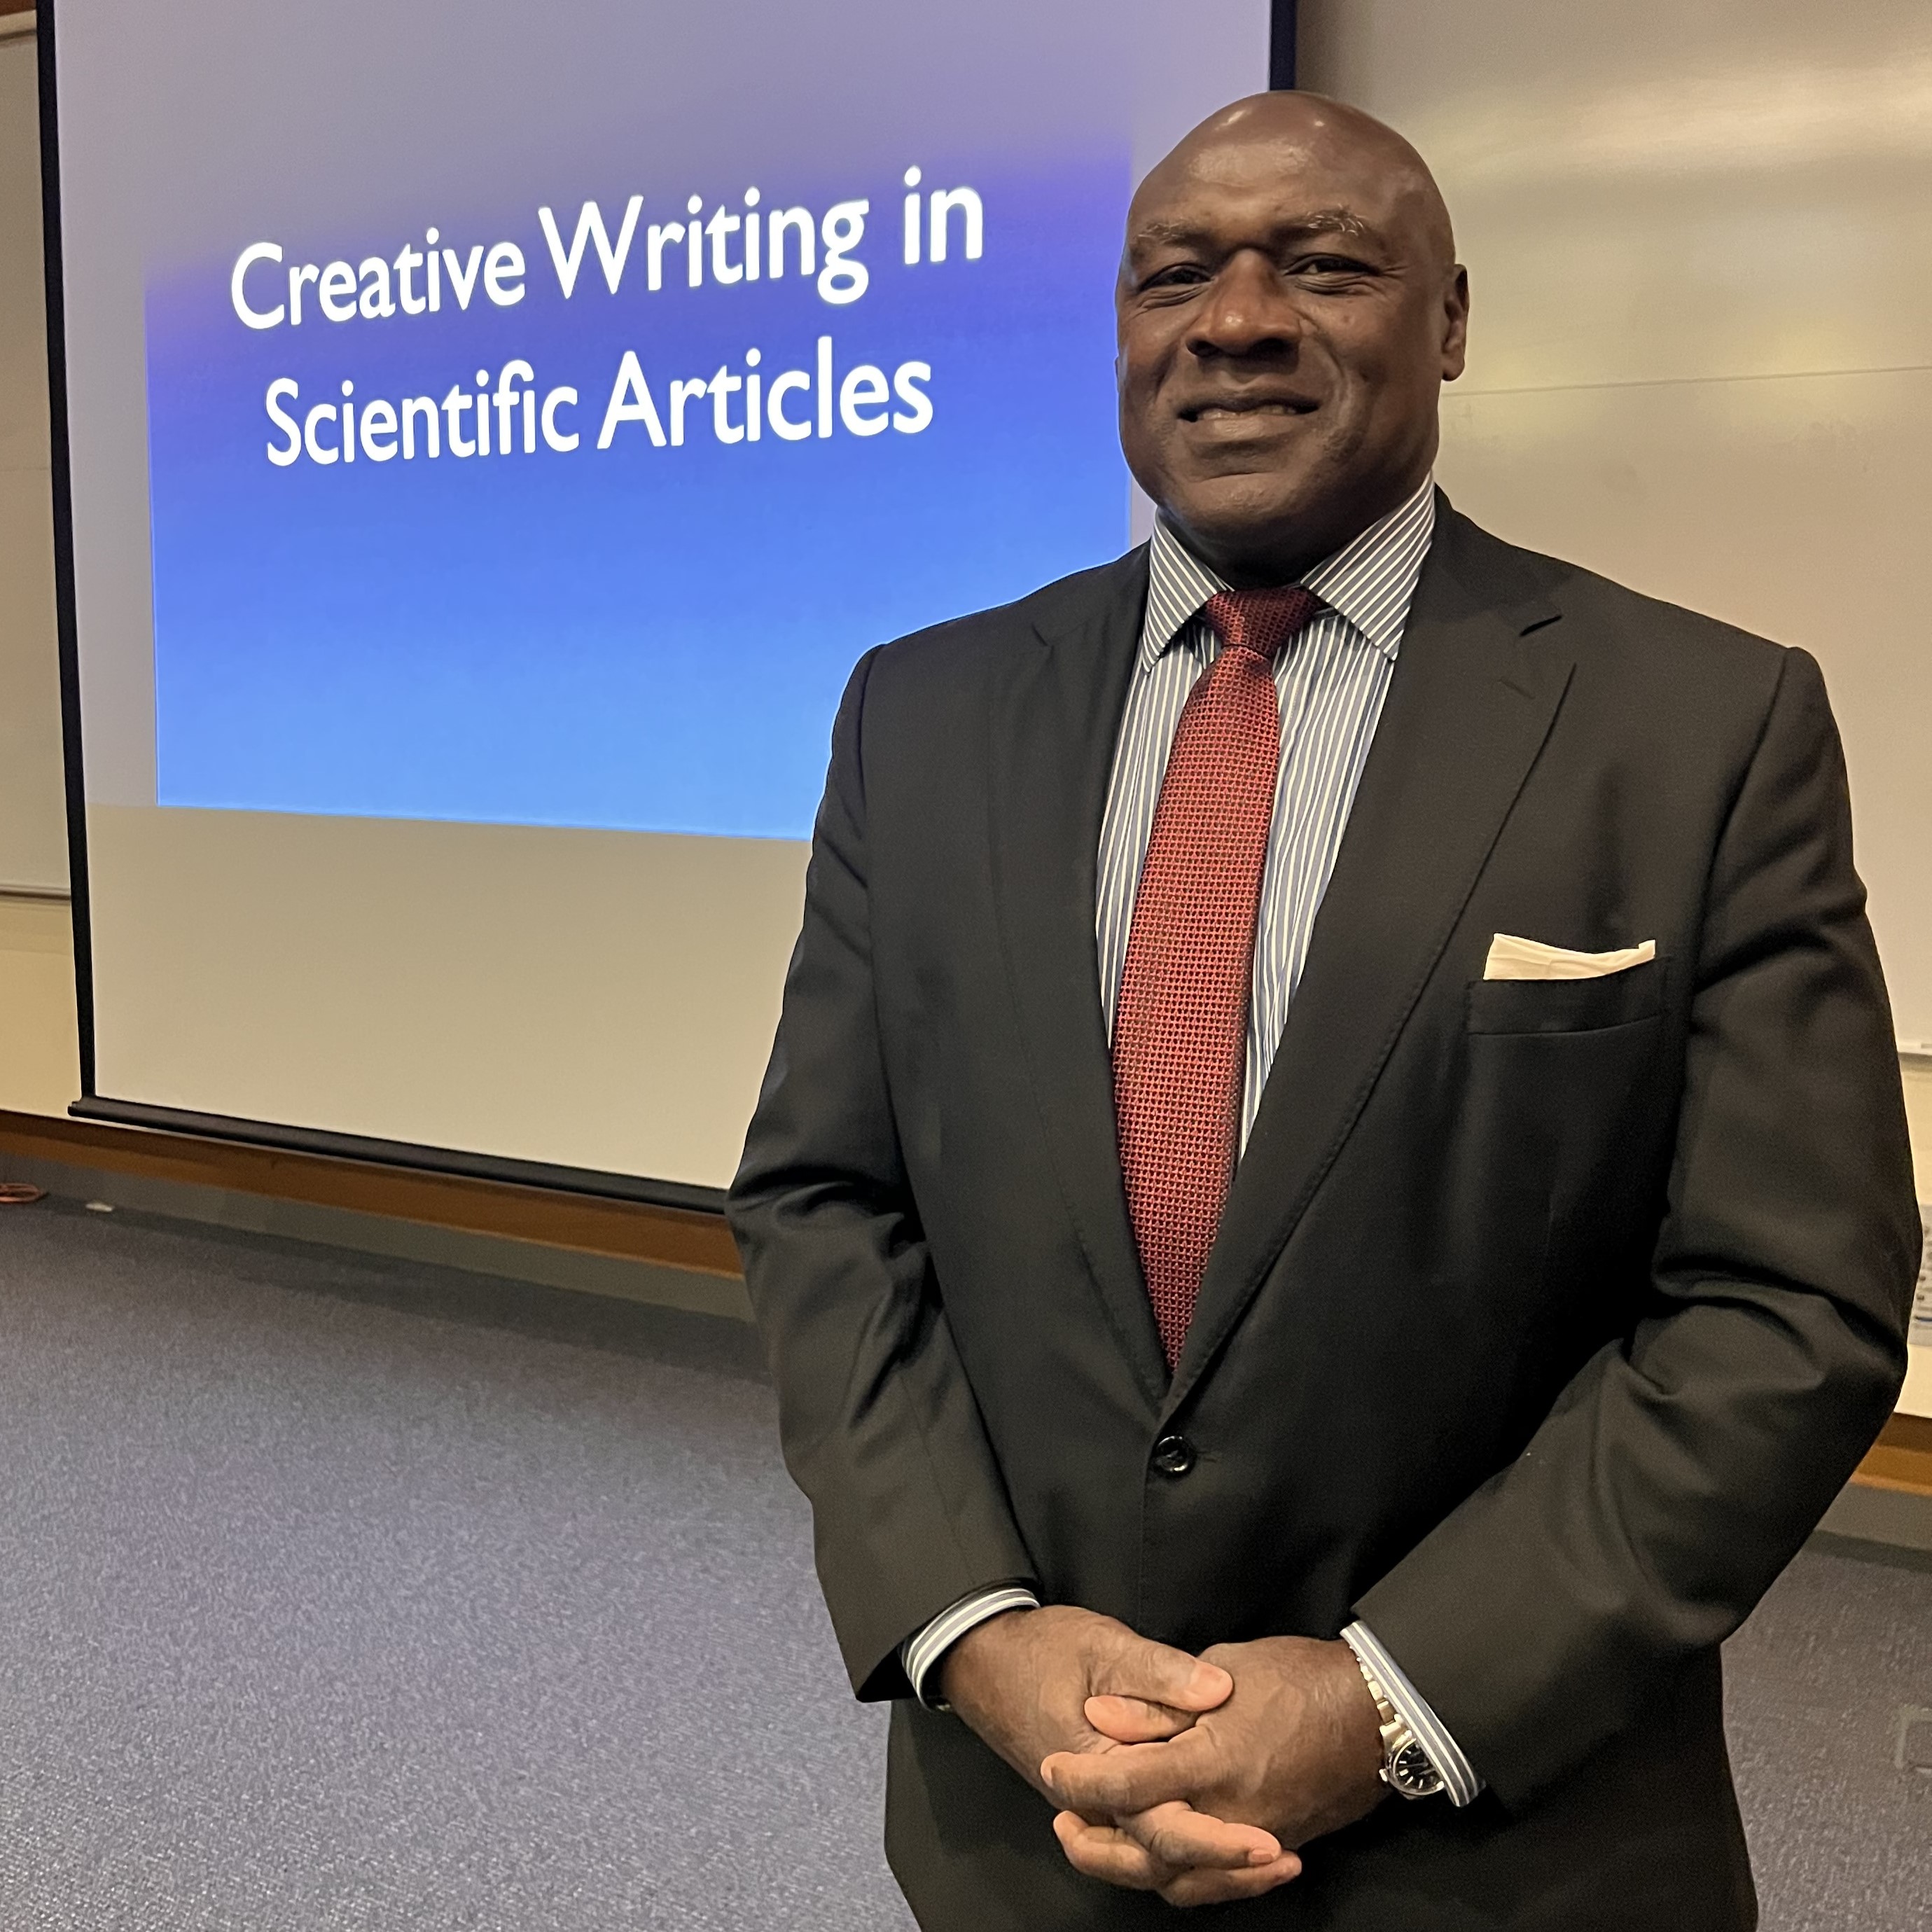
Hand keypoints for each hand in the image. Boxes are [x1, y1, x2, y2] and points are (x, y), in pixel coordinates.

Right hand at [938, 1607, 1293, 1904]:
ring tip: (1275, 1860)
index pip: (1162, 1824)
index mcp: (1097, 1770)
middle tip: (1283, 1858)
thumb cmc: (1041, 1651)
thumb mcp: (1102, 1647)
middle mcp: (1096, 1805)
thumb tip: (1219, 1690)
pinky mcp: (1106, 1801)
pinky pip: (1150, 1842)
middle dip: (1227, 1868)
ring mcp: (1099, 1808)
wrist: (986, 1662)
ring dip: (1215, 1868)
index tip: (1267, 1840)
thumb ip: (1159, 1672)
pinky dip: (1192, 1850)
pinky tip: (1232, 1834)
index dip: (1218, 1840)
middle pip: (1164, 1860)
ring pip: (1157, 1863)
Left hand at [1041, 1636, 1384, 1905]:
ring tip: (1097, 1839)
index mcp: (1213, 1761)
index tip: (1052, 1768)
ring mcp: (1255, 1836)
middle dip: (1096, 1846)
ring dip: (1132, 1868)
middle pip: (1147, 1854)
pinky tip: (1157, 1856)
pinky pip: (1215, 1881)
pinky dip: (1181, 1876)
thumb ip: (1158, 1701)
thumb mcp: (1224, 1670)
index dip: (1083, 1780)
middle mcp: (1231, 1812)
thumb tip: (1102, 1718)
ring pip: (1181, 1881)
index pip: (1130, 1785)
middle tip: (1064, 1819)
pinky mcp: (1274, 1845)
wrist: (1375, 1713)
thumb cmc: (1300, 1679)